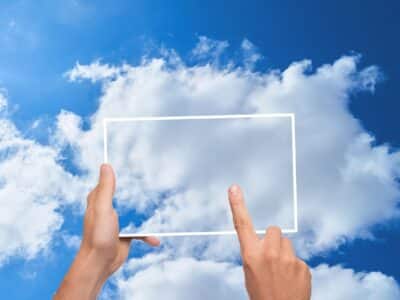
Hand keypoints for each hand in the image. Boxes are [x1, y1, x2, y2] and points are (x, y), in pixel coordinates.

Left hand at [55, 164, 159, 298]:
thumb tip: (105, 166)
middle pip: (127, 195)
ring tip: (160, 208)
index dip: (119, 172)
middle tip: (154, 183)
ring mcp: (118, 221)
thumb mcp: (103, 209)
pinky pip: (141, 229)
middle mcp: (108, 208)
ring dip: (147, 213)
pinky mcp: (126, 233)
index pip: (109, 180)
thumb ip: (105, 189)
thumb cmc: (98, 236)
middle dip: (139, 192)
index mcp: (99, 199)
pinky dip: (149, 233)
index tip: (134, 162)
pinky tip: (155, 238)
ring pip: (136, 211)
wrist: (100, 264)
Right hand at [228, 184, 310, 299]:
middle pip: (274, 230)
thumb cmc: (263, 295)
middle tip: (271, 259)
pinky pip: (298, 259)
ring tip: (281, 273)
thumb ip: (256, 253)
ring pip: (287, 244)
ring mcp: (288, 259)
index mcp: (251, 256)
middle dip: (273, 240)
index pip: (242, 225)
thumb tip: (267, 240)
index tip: (234, 188)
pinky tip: (291, 282)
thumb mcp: (251, 273)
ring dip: (284, 253)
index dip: (237, 205)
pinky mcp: (303, 266)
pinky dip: (295, 267)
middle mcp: (269, 253)